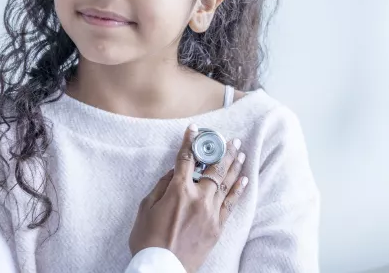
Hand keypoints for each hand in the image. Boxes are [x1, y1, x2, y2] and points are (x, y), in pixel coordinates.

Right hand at [128, 124, 248, 272]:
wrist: (162, 268)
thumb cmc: (148, 240)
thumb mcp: (145, 208)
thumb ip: (160, 187)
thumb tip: (172, 173)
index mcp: (178, 190)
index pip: (186, 159)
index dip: (190, 141)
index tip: (194, 129)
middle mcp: (198, 198)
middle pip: (214, 168)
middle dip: (222, 151)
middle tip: (230, 139)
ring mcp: (211, 213)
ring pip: (226, 183)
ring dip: (234, 166)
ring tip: (240, 153)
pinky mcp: (217, 227)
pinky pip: (231, 204)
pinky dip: (238, 190)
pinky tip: (243, 179)